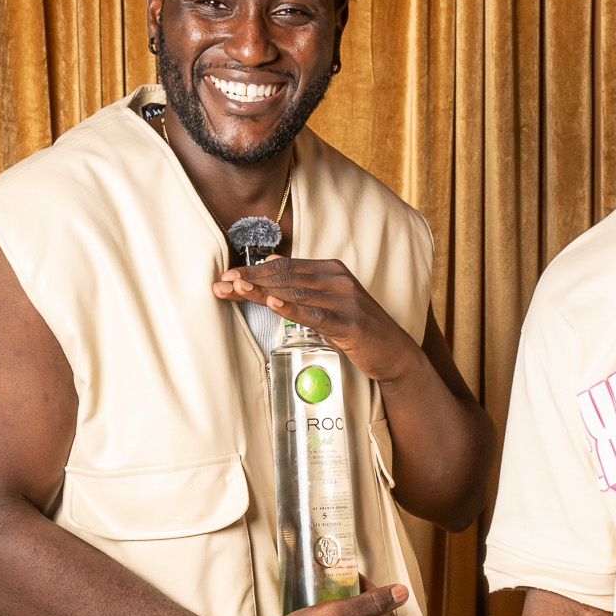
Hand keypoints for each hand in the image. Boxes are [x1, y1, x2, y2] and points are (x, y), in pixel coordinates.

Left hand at [213, 253, 420, 386]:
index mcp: (330, 270)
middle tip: (221, 283)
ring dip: (261, 291)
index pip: (284, 266)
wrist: (395, 353)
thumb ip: (302, 282)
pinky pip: (315, 314)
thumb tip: (268, 262)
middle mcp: (336, 279)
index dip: (252, 270)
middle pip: (284, 276)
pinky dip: (292, 308)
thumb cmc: (359, 329)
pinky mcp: (349, 322)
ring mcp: (344, 299)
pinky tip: (273, 303)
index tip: (227, 277)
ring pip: (294, 292)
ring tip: (236, 290)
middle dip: (249, 280)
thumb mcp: (329, 300)